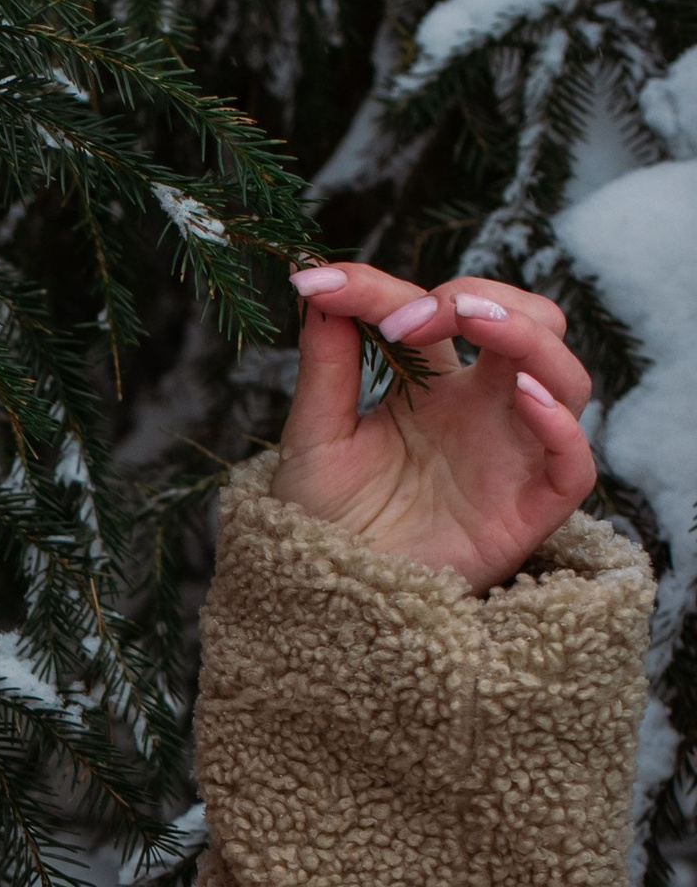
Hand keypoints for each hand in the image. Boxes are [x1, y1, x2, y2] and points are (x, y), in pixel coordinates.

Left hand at [276, 261, 598, 591]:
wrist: (325, 602)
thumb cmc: (324, 523)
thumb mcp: (313, 438)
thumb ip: (325, 366)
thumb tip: (319, 285)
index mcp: (436, 388)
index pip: (437, 313)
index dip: (385, 289)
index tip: (326, 284)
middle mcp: (485, 413)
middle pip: (530, 325)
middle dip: (484, 298)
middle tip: (410, 316)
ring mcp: (511, 457)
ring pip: (564, 377)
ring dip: (526, 337)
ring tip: (470, 321)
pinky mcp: (528, 511)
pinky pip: (573, 463)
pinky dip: (559, 425)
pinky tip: (522, 397)